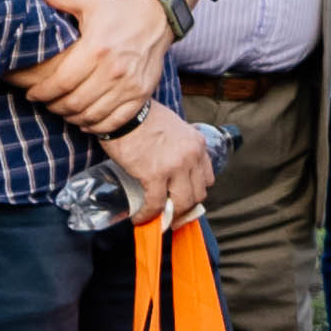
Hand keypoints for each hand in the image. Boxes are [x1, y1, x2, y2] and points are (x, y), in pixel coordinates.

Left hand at [21, 0, 174, 133]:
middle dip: (54, 106)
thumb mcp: (89, 1)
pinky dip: (97, 126)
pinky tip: (85, 121)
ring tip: (63, 111)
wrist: (157, 19)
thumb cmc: (118, 11)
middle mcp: (113, 70)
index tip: (32, 94)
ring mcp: (129, 85)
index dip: (42, 93)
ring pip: (92, 114)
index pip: (61, 82)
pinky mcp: (141, 94)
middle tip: (46, 103)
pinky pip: (115, 121)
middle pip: (74, 102)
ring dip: (73, 117)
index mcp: (96, 48)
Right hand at [107, 102, 219, 223]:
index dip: (195, 191)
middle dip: (184, 208)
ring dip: (170, 216)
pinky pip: (155, 204)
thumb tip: (170, 164)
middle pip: (198, 194)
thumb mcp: (173, 127)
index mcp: (197, 144)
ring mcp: (175, 166)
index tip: (183, 197)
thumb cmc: (142, 116)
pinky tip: (139, 218)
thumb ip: (179, 146)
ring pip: (181, 203)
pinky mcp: (154, 174)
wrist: (123, 111)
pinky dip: (147, 215)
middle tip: (171, 214)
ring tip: (157, 219)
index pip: (207, 178)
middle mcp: (191, 156)